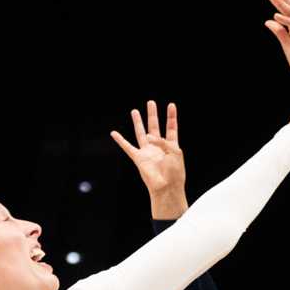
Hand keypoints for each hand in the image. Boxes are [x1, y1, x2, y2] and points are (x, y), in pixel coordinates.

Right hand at [108, 100, 187, 214]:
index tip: (171, 105)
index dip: (171, 116)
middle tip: (151, 102)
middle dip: (153, 114)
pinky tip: (114, 133)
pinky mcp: (139, 158)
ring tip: (135, 111)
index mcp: (171, 145)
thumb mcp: (174, 152)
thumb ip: (163, 141)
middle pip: (155, 126)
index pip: (171, 127)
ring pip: (141, 133)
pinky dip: (120, 140)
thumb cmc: (174, 172)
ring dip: (138, 122)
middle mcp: (158, 147)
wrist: (166, 187)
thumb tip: (149, 137)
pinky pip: (128, 147)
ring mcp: (148, 152)